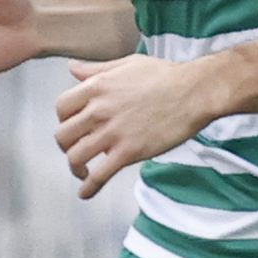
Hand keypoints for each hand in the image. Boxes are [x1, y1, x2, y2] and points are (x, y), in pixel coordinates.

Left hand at [54, 53, 220, 198]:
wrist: (195, 91)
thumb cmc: (167, 76)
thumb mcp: (127, 64)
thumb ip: (96, 69)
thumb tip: (73, 68)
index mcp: (97, 88)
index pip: (61, 108)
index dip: (64, 119)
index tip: (73, 125)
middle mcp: (99, 110)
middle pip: (63, 135)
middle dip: (66, 145)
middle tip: (76, 150)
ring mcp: (113, 132)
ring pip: (76, 156)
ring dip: (75, 167)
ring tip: (82, 172)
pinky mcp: (129, 152)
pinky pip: (100, 175)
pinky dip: (89, 187)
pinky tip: (86, 193)